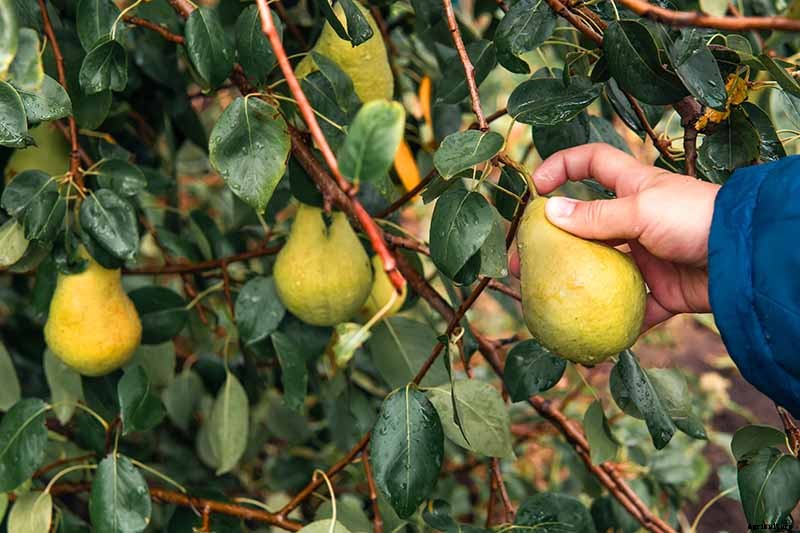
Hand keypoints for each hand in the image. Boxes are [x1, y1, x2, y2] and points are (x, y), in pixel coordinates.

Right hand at [531, 144, 719, 329]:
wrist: (746, 258)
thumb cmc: (696, 218)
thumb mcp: (641, 210)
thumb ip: (595, 216)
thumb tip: (548, 213)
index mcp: (633, 188)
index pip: (591, 163)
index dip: (562, 166)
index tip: (536, 187)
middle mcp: (635, 220)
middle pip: (583, 227)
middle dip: (551, 243)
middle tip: (522, 264)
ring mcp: (646, 256)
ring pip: (600, 271)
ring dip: (574, 285)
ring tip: (544, 303)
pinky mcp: (660, 290)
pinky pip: (630, 309)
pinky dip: (613, 322)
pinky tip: (586, 334)